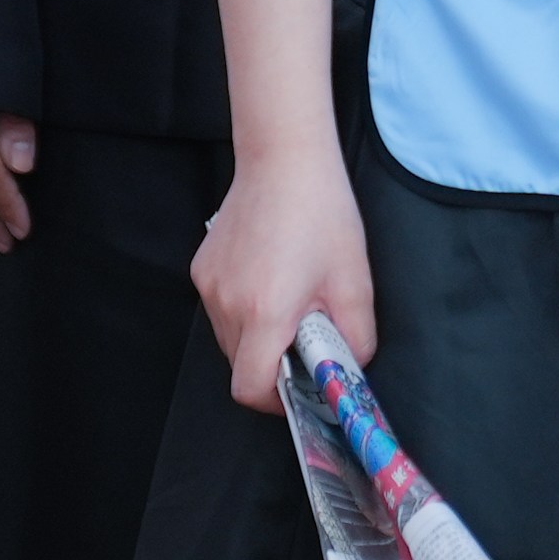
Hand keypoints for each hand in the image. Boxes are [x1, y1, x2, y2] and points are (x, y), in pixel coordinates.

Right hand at [190, 146, 372, 413]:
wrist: (283, 159)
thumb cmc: (322, 212)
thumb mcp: (355, 282)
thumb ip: (357, 339)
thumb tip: (349, 370)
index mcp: (266, 312)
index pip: (251, 388)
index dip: (276, 400)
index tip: (299, 388)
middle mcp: (228, 304)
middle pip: (240, 366)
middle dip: (273, 364)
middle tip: (305, 335)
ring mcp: (210, 286)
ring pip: (229, 340)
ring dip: (258, 337)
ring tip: (289, 300)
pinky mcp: (201, 270)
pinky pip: (221, 310)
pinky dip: (244, 311)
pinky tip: (270, 278)